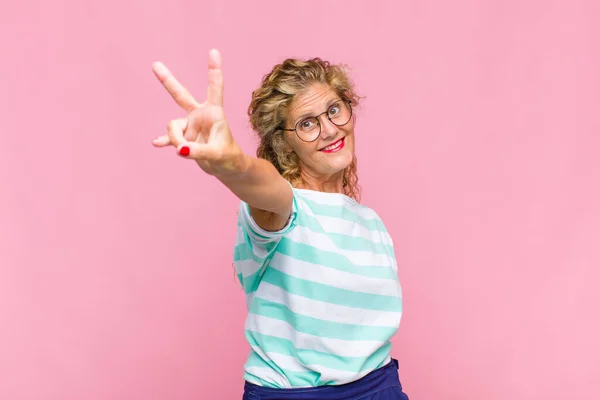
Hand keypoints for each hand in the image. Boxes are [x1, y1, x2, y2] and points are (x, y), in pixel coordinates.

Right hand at [151, 49, 243, 175]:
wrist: (225, 168)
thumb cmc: (228, 158)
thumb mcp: (217, 155)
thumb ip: (198, 152)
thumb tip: (179, 150)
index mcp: (214, 113)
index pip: (215, 88)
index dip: (214, 70)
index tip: (214, 51)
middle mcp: (200, 115)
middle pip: (181, 95)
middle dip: (168, 81)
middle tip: (155, 65)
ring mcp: (190, 126)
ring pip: (173, 127)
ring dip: (176, 140)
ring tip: (185, 152)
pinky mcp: (184, 138)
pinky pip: (169, 138)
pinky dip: (164, 141)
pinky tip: (156, 143)